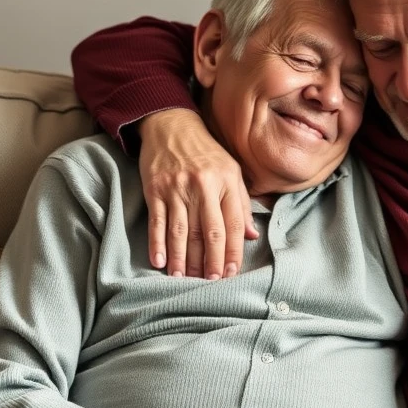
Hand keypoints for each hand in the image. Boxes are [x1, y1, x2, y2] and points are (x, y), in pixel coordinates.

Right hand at [137, 110, 257, 278]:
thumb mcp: (232, 171)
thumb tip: (252, 236)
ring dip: (183, 259)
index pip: (233, 225)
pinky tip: (160, 262)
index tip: (230, 273)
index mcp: (227, 182)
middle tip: (208, 282)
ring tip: (183, 280)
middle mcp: (203, 186)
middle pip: (208, 232)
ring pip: (182, 231)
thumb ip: (242, 203)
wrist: (172, 125)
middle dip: (209, 262)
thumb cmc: (207, 152)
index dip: (232, 252)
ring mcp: (177, 188)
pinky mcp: (155, 189)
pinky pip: (158, 221)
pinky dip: (157, 243)